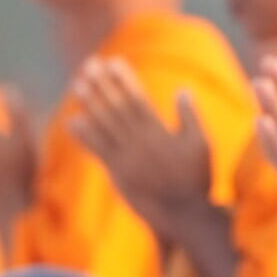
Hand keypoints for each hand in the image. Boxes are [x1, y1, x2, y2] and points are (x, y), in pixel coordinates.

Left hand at [66, 57, 209, 231]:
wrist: (184, 214)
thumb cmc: (197, 177)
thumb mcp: (202, 144)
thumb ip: (190, 116)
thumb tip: (182, 90)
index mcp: (160, 132)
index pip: (138, 99)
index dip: (124, 80)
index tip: (113, 62)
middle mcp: (141, 142)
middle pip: (117, 107)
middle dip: (103, 85)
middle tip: (90, 65)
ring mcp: (127, 158)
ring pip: (104, 126)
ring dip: (90, 104)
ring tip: (77, 84)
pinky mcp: (117, 174)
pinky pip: (97, 151)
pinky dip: (85, 136)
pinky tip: (74, 121)